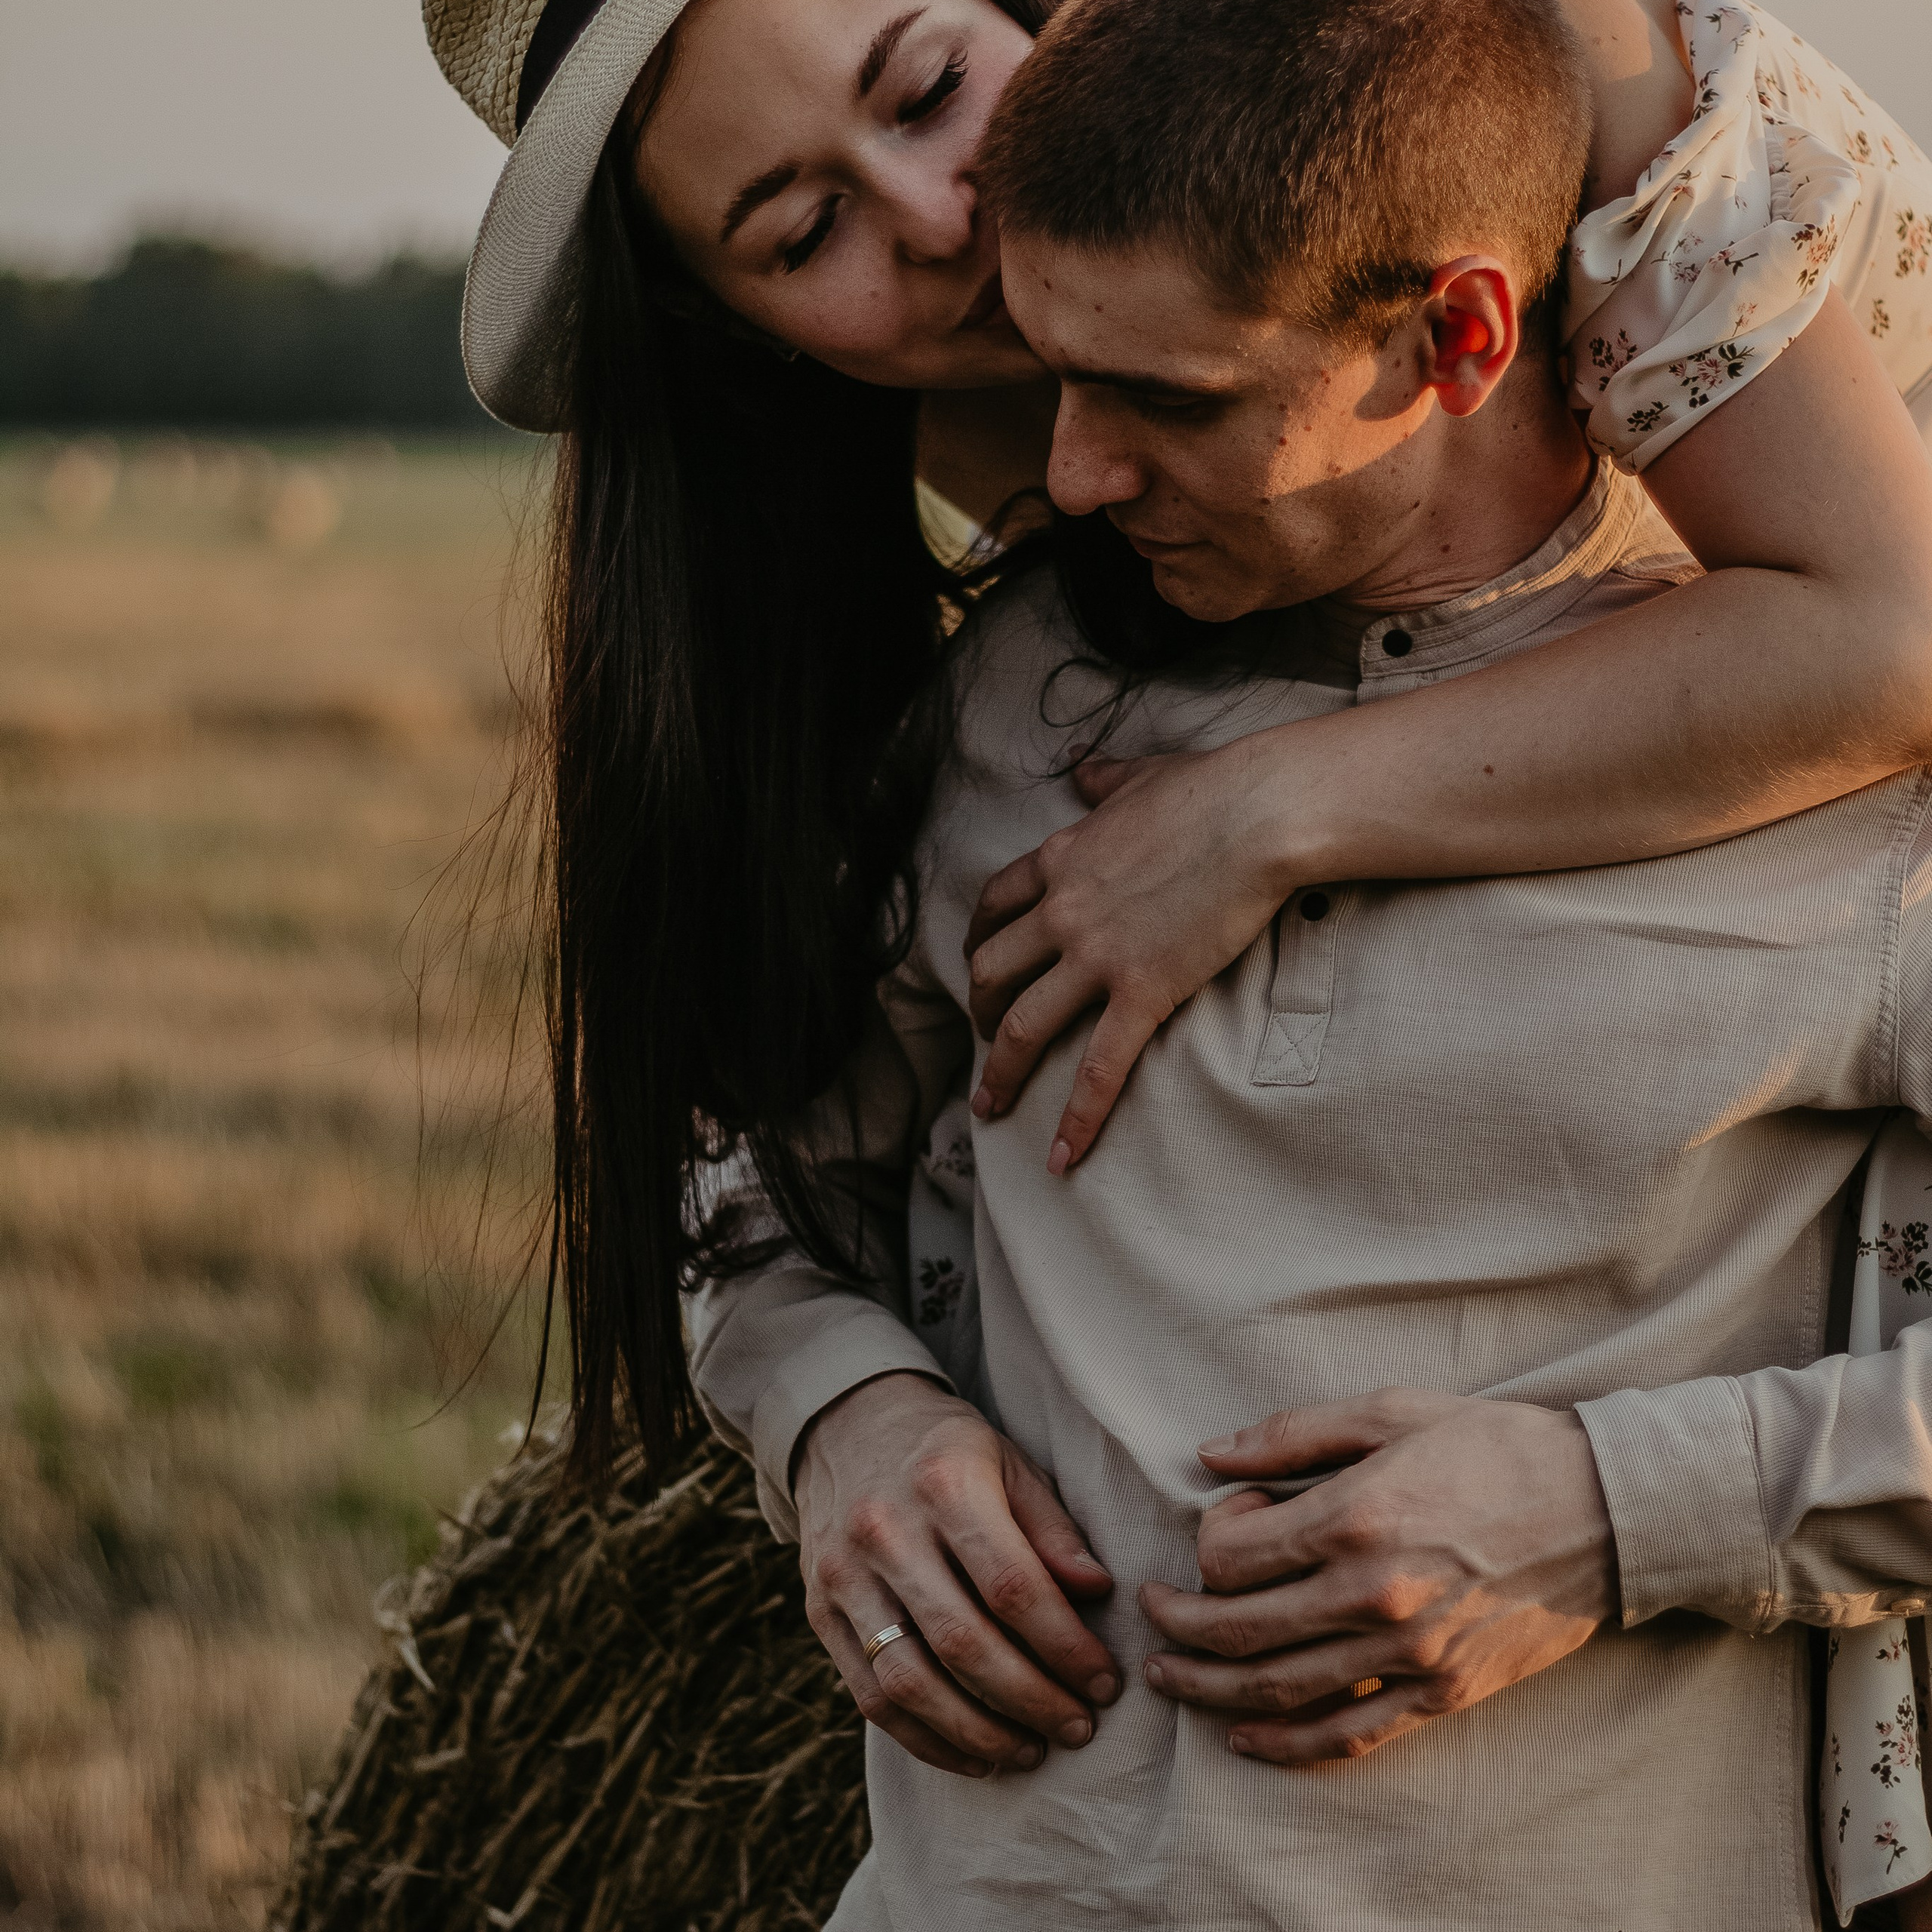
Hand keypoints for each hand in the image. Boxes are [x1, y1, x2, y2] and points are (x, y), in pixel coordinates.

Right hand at [795, 1371, 1120, 1777]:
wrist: (846, 1426)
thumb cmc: (948, 1453)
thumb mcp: (1009, 1463)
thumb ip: (1051, 1528)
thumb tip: (1097, 1592)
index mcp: (943, 1484)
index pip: (1011, 1586)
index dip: (1064, 1647)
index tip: (1103, 1683)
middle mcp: (884, 1530)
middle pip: (962, 1643)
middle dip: (1030, 1700)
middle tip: (1078, 1727)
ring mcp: (843, 1575)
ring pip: (910, 1683)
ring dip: (979, 1732)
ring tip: (1031, 1750)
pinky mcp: (819, 1612)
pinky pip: (871, 1697)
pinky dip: (927, 1739)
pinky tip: (976, 1753)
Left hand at [964, 735, 1298, 1172]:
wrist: (1261, 813)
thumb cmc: (1212, 788)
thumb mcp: (1141, 775)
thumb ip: (1103, 779)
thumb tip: (1081, 765)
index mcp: (1060, 860)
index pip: (995, 907)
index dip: (978, 942)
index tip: (978, 966)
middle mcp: (1062, 912)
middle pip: (991, 971)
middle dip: (978, 1011)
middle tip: (982, 1040)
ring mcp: (1097, 956)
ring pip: (1022, 1025)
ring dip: (999, 1071)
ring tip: (989, 1105)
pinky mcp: (1141, 992)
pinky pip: (1098, 1069)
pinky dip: (1075, 1119)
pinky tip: (1062, 1157)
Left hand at [1140, 1388, 1614, 1764]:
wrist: (1606, 1510)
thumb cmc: (1493, 1446)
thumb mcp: (1389, 1411)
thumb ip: (1291, 1433)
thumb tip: (1210, 1454)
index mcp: (1353, 1518)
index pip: (1230, 1555)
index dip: (1209, 1535)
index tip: (1234, 1514)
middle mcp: (1372, 1595)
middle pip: (1236, 1632)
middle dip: (1177, 1624)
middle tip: (1151, 1610)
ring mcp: (1407, 1654)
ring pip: (1277, 1692)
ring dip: (1208, 1691)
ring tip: (1168, 1676)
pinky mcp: (1441, 1693)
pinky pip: (1346, 1733)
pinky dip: (1286, 1744)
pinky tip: (1245, 1737)